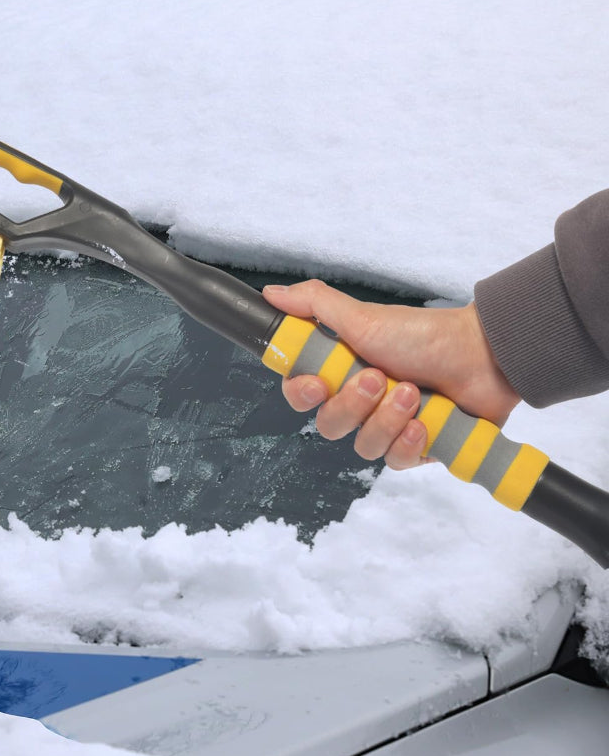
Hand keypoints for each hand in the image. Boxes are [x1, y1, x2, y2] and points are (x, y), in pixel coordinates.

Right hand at [261, 280, 520, 469]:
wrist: (484, 356)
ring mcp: (387, 429)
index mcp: (340, 373)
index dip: (303, 395)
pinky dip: (409, 443)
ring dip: (386, 420)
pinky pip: (395, 462)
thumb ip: (314, 305)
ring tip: (413, 394)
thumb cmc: (423, 334)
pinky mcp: (415, 449)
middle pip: (328, 426)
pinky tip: (425, 424)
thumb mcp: (362, 316)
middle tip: (380, 379)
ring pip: (362, 446)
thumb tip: (270, 293)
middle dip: (353, 405)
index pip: (301, 396)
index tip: (317, 384)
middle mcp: (359, 404)